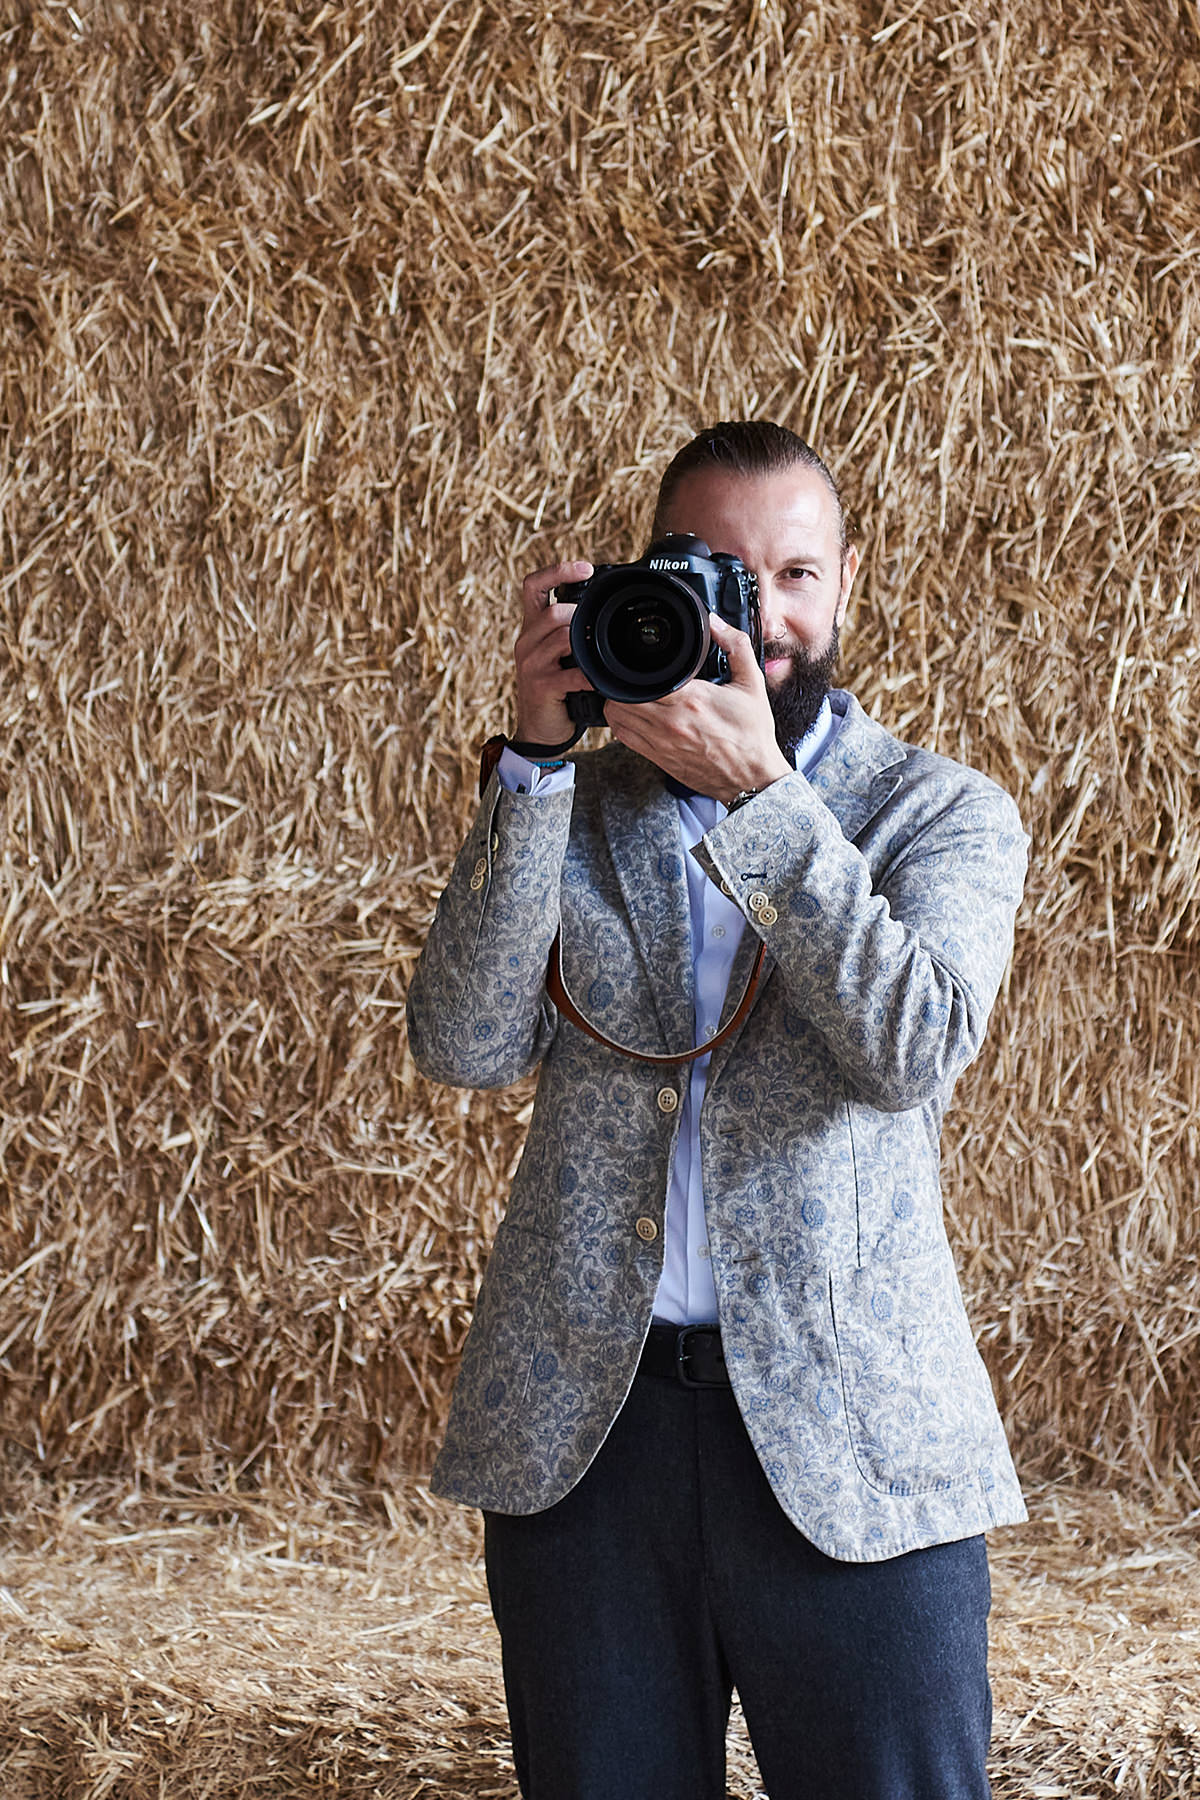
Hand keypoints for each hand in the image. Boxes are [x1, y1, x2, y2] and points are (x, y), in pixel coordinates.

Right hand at [513, 560, 596, 746]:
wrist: (540, 730)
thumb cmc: (556, 689)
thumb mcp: (559, 654)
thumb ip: (572, 631)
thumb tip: (604, 610)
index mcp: (531, 628)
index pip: (533, 585)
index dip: (557, 571)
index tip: (585, 568)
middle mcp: (526, 641)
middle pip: (554, 611)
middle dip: (582, 615)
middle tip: (601, 627)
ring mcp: (531, 664)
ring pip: (562, 637)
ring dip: (587, 643)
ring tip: (602, 652)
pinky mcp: (540, 685)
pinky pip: (571, 673)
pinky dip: (591, 675)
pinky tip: (601, 679)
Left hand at [604, 615, 791, 804]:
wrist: (752, 778)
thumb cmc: (752, 736)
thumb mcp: (752, 684)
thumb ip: (735, 647)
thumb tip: (716, 623)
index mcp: (691, 699)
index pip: (644, 676)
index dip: (635, 663)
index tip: (641, 658)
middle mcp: (670, 722)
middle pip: (621, 695)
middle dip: (623, 680)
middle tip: (633, 672)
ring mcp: (661, 742)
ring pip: (616, 715)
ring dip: (618, 700)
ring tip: (631, 691)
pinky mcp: (658, 758)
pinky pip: (623, 736)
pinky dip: (621, 722)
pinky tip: (634, 713)